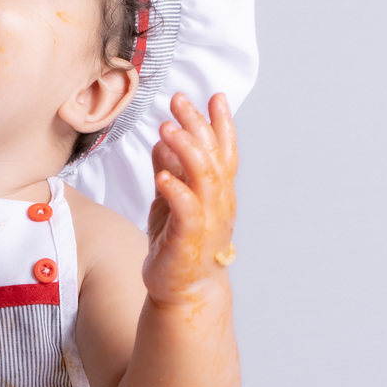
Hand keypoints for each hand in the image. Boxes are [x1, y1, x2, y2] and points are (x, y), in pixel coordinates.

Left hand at [143, 92, 237, 304]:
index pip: (224, 150)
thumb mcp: (171, 198)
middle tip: (178, 101)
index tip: (215, 96)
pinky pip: (187, 210)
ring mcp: (206, 221)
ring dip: (186, 150)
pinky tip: (162, 176)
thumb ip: (170, 169)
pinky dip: (177, 191)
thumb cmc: (178, 243)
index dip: (221, 123)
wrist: (183, 290)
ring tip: (166, 129)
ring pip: (204, 178)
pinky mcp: (189, 239)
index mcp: (217, 191)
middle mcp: (218, 202)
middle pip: (213, 155)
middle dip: (197, 125)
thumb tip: (164, 138)